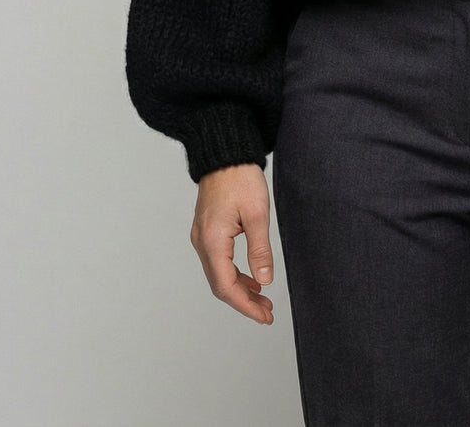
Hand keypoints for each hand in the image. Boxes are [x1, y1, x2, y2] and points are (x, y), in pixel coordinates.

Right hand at [190, 163, 275, 323]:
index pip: (226, 286)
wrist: (225, 154)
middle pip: (220, 284)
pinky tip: (252, 277)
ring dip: (240, 288)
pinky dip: (234, 273)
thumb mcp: (257, 214)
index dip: (245, 306)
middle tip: (267, 312)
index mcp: (212, 241)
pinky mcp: (207, 231)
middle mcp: (202, 242)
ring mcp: (202, 237)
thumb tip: (264, 281)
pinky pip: (218, 261)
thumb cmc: (240, 177)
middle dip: (244, 301)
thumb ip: (260, 250)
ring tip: (263, 299)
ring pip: (219, 274)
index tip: (264, 316)